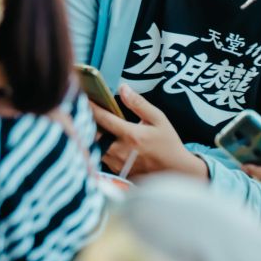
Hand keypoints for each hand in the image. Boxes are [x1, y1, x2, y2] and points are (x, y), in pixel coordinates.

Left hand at [91, 85, 206, 179]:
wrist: (177, 170)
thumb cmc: (168, 143)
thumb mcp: (158, 119)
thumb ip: (138, 103)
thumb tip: (123, 88)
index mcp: (131, 135)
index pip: (103, 118)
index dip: (91, 107)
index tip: (83, 98)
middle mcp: (121, 150)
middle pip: (93, 134)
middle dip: (87, 123)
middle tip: (83, 112)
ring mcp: (118, 163)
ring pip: (95, 147)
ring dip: (92, 136)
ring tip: (90, 125)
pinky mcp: (118, 172)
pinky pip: (102, 158)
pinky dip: (99, 148)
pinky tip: (102, 140)